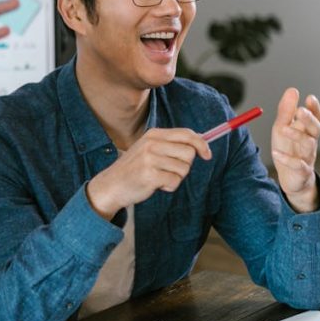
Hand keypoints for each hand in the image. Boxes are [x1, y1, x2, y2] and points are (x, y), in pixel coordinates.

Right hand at [85, 128, 211, 219]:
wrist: (111, 185)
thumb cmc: (135, 168)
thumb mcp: (150, 149)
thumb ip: (171, 144)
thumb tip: (200, 143)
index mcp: (154, 134)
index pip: (187, 134)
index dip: (201, 144)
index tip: (207, 155)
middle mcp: (152, 143)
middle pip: (189, 152)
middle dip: (185, 165)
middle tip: (169, 170)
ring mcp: (150, 159)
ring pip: (184, 169)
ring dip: (176, 177)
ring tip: (159, 177)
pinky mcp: (149, 175)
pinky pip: (175, 181)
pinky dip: (169, 186)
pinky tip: (156, 185)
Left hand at [270, 88, 319, 211]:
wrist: (290, 178)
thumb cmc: (287, 149)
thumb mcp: (282, 128)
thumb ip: (287, 111)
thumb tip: (293, 90)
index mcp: (306, 130)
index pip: (316, 117)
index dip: (315, 108)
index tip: (310, 98)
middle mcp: (310, 142)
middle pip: (315, 129)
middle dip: (309, 119)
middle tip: (300, 111)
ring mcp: (308, 157)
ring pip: (309, 145)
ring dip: (297, 135)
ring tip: (283, 129)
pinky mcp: (302, 172)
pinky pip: (298, 165)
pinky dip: (287, 159)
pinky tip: (276, 154)